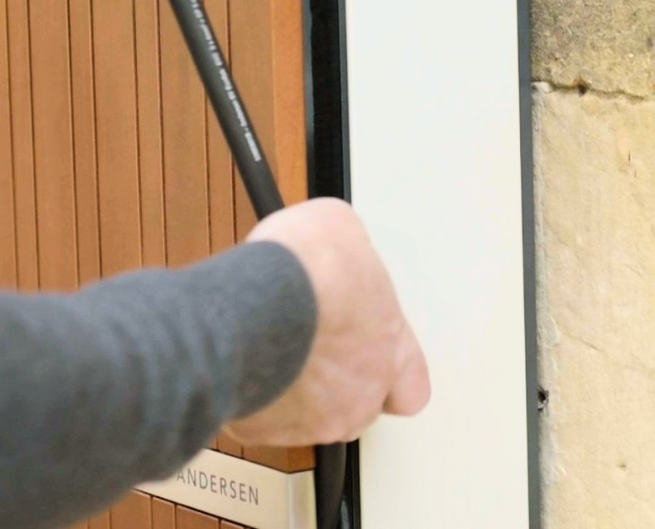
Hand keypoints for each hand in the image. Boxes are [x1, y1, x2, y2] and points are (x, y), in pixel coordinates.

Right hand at [226, 199, 429, 446]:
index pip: (411, 389)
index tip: (369, 355)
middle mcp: (361, 393)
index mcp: (390, 348)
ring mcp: (314, 419)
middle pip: (356, 405)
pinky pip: (261, 416)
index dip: (390, 377)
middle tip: (309, 345)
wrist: (257, 300)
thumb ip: (347, 257)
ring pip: (308, 416)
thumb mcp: (340, 228)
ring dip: (293, 388)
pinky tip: (243, 361)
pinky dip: (253, 393)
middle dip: (334, 381)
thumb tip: (334, 246)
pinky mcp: (265, 427)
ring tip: (270, 349)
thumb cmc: (307, 270)